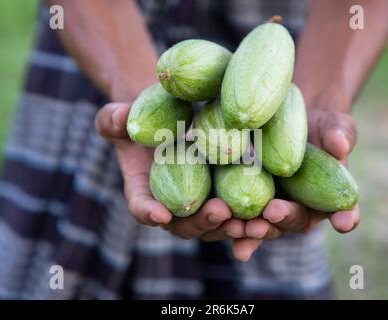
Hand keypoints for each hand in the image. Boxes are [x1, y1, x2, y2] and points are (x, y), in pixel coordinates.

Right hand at [95, 103, 248, 243]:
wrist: (170, 118)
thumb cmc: (143, 120)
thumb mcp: (122, 116)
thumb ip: (113, 118)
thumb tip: (119, 117)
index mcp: (145, 190)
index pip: (141, 206)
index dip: (148, 212)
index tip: (160, 215)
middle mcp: (174, 205)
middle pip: (185, 225)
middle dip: (203, 222)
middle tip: (219, 212)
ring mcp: (201, 204)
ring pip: (216, 226)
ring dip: (234, 227)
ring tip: (253, 222)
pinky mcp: (225, 195)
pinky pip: (239, 212)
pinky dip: (253, 218)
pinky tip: (273, 213)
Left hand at [234, 108, 359, 260]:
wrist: (287, 120)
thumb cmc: (316, 126)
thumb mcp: (332, 124)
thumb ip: (339, 134)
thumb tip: (340, 147)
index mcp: (327, 198)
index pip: (341, 212)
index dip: (344, 217)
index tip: (343, 221)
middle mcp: (298, 209)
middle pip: (293, 222)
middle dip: (282, 220)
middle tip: (271, 213)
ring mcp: (270, 208)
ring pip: (262, 225)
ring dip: (251, 230)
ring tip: (239, 226)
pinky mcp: (244, 200)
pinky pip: (235, 213)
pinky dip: (225, 220)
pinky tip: (214, 220)